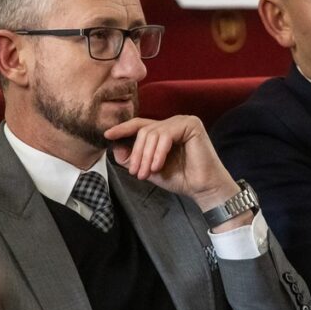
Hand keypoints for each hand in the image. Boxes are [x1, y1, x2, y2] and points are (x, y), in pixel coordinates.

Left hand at [104, 115, 241, 211]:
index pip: (140, 125)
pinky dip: (158, 152)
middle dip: (137, 153)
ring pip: (152, 133)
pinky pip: (166, 135)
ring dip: (146, 156)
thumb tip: (115, 147)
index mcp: (165, 130)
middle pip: (144, 130)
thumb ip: (133, 158)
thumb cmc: (181, 179)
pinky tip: (158, 166)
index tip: (107, 135)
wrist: (203, 188)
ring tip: (147, 173)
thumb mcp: (150, 169)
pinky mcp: (191, 125)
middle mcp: (174, 122)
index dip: (123, 129)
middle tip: (136, 173)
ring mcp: (183, 121)